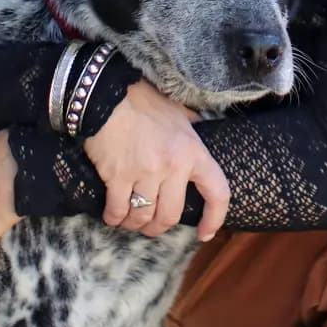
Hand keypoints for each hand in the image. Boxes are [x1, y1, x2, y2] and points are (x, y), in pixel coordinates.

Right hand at [83, 79, 229, 240]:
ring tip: (131, 220)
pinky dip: (114, 218)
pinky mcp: (117, 176)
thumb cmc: (145, 101)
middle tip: (152, 225)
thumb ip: (192, 127)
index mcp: (193, 151)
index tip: (205, 233)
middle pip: (171, 215)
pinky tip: (112, 215)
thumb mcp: (179, 113)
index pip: (217, 192)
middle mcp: (172, 165)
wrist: (109, 93)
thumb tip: (200, 129)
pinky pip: (117, 210)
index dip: (214, 218)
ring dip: (136, 224)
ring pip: (143, 216)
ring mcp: (144, 172)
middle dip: (160, 227)